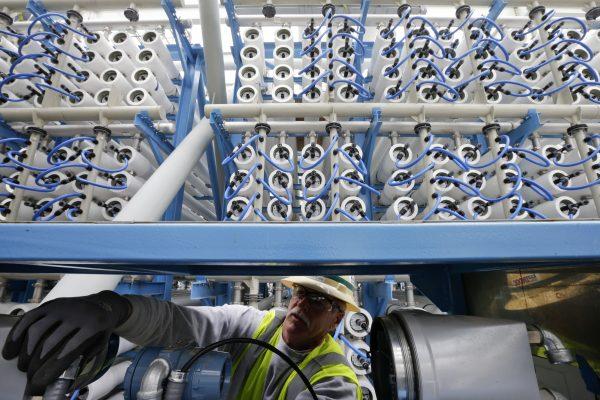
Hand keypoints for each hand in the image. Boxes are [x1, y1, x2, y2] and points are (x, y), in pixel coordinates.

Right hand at [2, 290, 130, 394]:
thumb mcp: (100, 344)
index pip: (69, 350)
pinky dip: (17, 334)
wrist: (105, 304)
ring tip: (23, 366)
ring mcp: (62, 307)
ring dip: (25, 351)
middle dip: (37, 364)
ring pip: (37, 330)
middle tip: (30, 377)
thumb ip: (85, 359)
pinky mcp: (51, 304)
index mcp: (92, 326)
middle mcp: (76, 315)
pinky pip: (29, 318)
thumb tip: (67, 382)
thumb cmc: (101, 330)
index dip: (52, 368)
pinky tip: (11, 350)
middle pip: (50, 342)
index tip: (40, 382)